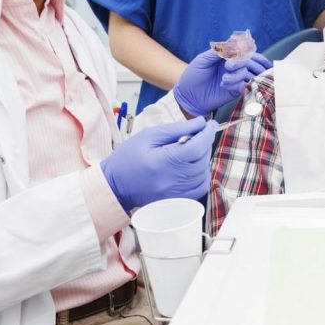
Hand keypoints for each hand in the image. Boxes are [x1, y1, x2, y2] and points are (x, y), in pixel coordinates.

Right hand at [100, 117, 216, 211]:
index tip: (210, 124)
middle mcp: (171, 180)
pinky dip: (201, 175)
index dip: (208, 133)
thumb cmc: (127, 158)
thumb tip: (200, 122)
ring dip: (203, 159)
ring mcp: (175, 194)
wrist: (114, 185)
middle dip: (204, 144)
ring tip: (192, 150)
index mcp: (163, 162)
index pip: (197, 147)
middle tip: (196, 135)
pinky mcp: (176, 201)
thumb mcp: (149, 136)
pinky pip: (199, 188)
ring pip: (203, 174)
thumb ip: (177, 129)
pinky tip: (192, 166)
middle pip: (202, 160)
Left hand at [173, 50, 271, 117]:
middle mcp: (234, 66)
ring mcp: (235, 79)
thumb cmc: (194, 75)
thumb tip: (231, 42)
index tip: (230, 55)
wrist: (188, 95)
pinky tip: (223, 85)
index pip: (241, 50)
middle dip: (241, 63)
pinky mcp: (236, 91)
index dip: (241, 52)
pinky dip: (235, 85)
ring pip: (247, 74)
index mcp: (227, 56)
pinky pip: (243, 86)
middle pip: (248, 61)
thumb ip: (216, 52)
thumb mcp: (202, 60)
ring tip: (223, 79)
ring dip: (236, 75)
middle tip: (228, 67)